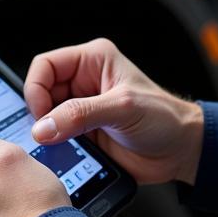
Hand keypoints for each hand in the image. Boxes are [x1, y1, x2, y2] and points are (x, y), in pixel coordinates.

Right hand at [24, 38, 204, 185]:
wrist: (180, 151)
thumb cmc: (164, 118)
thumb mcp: (123, 109)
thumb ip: (81, 115)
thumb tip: (43, 127)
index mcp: (93, 60)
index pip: (46, 65)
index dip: (37, 88)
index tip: (40, 114)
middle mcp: (84, 82)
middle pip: (41, 92)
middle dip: (40, 114)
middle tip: (45, 135)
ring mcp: (82, 109)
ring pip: (45, 117)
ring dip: (46, 134)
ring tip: (54, 147)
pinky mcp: (83, 133)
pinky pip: (56, 138)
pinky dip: (54, 148)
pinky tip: (62, 156)